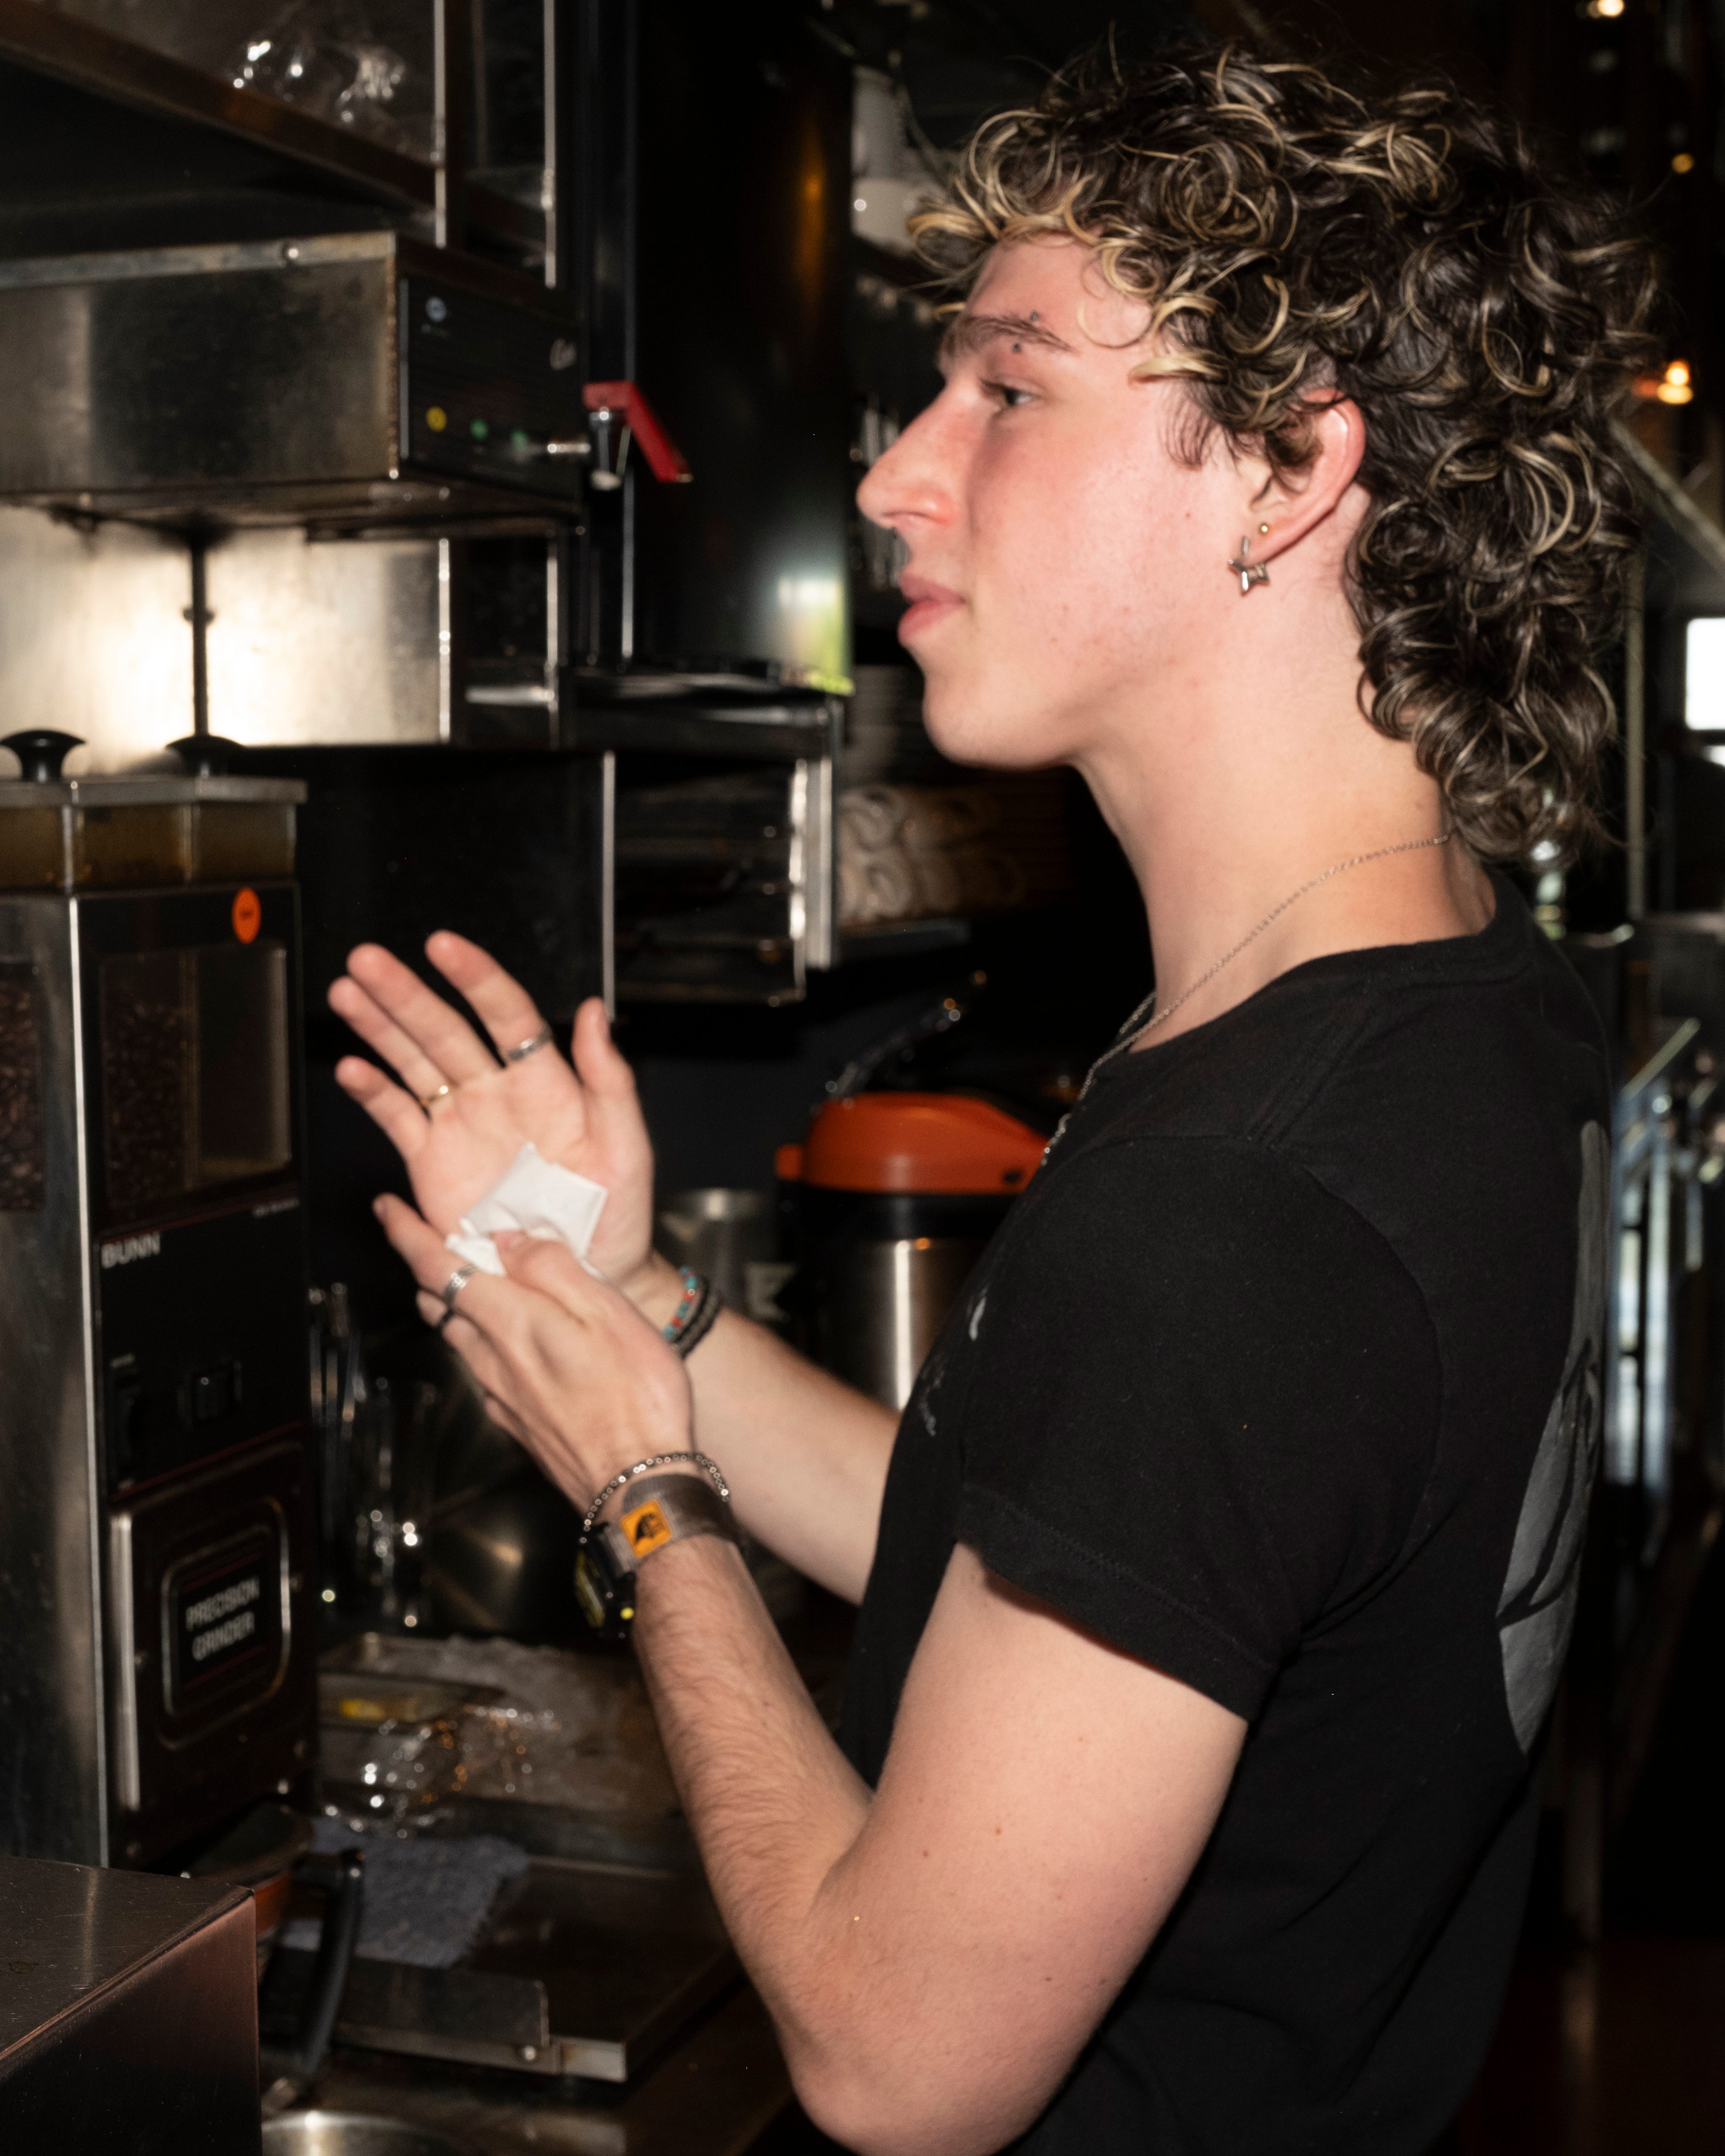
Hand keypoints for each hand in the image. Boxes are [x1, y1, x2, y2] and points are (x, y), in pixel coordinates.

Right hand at [329, 934, 656, 1291]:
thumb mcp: (627, 1149)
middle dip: (404, 994)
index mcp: (546, 1083)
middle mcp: (497, 1094)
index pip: (508, 1016)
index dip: (476, 979)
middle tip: (368, 961)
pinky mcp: (433, 1162)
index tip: (445, 947)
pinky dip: (372, 1093)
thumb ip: (611, 1081)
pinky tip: (352, 1068)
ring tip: (347, 994)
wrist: (585, 1277)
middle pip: (445, 1030)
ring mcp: (462, 1124)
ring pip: (413, 1062)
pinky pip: (398, 1117)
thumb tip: (594, 1013)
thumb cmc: (614, 1213)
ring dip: (379, 1027)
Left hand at [375, 1193, 691, 1512]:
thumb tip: (509, 1238)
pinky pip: (485, 1371)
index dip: (407, 1234)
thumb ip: (552, 1268)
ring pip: (460, 1338)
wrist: (640, 1487)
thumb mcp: (606, 1310)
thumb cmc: (636, 1399)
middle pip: (441, 1303)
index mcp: (512, 1322)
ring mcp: (502, 1395)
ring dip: (457, 1305)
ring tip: (477, 1283)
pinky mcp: (517, 1422)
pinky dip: (486, 1344)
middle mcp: (494, 1359)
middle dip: (431, 1267)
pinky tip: (515, 1344)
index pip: (437, 1267)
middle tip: (438, 1240)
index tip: (388, 1209)